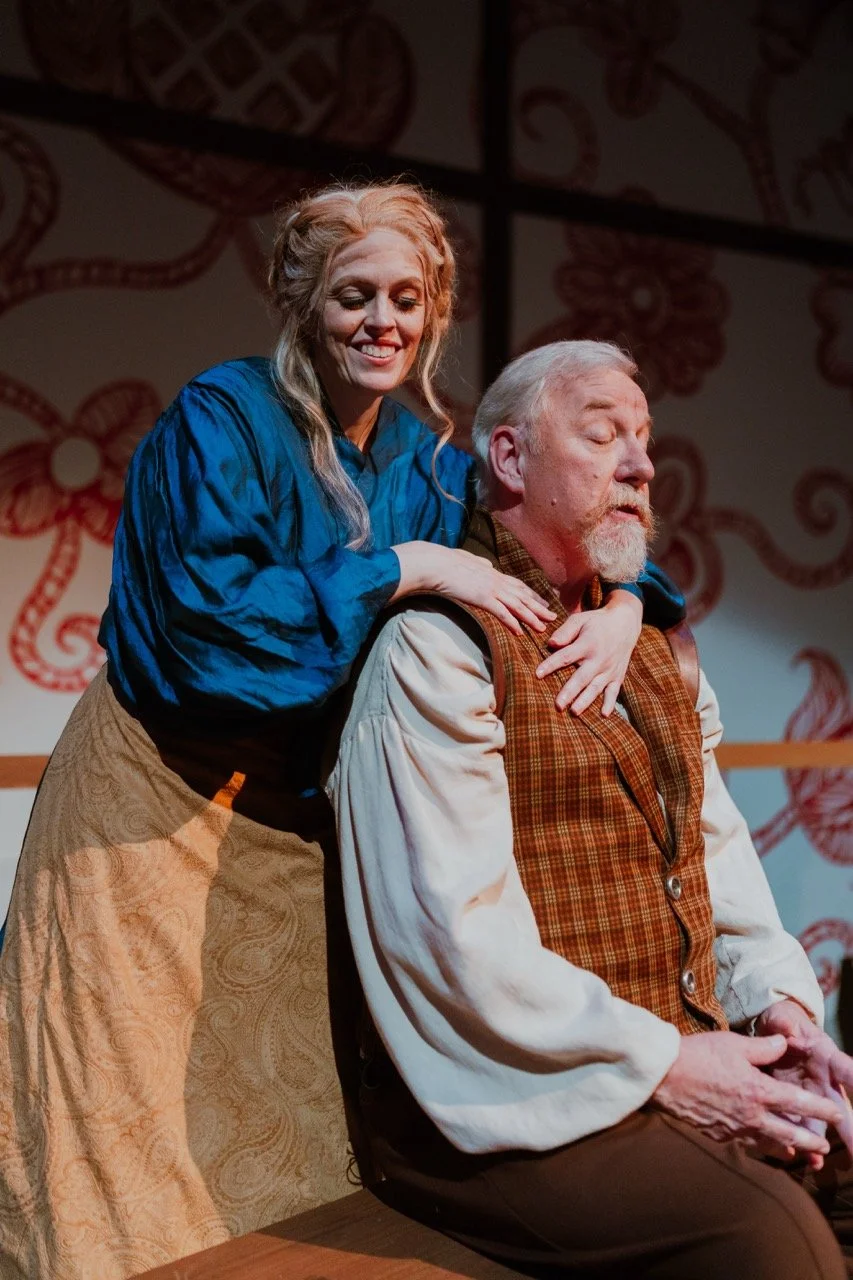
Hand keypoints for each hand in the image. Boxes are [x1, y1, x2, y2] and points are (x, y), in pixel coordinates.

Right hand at [391, 542, 555, 635]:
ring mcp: (490, 589)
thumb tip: (486, 564)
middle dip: (539, 607)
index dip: (532, 595)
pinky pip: (502, 613)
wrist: (435, 564)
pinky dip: (513, 623)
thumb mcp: (467, 560)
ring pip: (517, 605)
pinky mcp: (482, 598)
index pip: (518, 585)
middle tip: (553, 616)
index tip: (542, 602)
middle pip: (523, 596)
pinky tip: (520, 632)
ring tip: (543, 627)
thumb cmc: (446, 562)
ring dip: (531, 617)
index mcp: (492, 573)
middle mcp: (496, 580)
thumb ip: (479, 563)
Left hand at [535, 589, 642, 713]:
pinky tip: (603, 715)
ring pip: (596, 688)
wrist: (625, 624)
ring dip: (586, 701)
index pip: (566, 656)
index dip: (551, 665)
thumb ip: (565, 631)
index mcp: (587, 644)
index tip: (537, 674)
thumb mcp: (580, 620)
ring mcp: (609, 669)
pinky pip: (614, 691)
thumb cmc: (597, 622)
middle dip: (569, 692)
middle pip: (581, 678)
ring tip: (574, 712)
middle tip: (558, 705)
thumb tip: (550, 644)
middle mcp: (599, 659)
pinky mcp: (618, 676)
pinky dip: (610, 703)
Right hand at [650, 1031, 841, 1159]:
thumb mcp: (734, 1044)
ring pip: (769, 1144)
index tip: (836, 1113)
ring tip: (799, 1152)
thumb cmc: (699, 1054)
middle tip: (824, 1144)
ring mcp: (735, 1129)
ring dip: (787, 1148)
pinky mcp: (719, 1135)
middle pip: (790, 1134)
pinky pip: (746, 1143)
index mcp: (759, 1091)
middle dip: (810, 1140)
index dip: (821, 1109)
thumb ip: (764, 1047)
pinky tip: (761, 1143)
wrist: (664, 1076)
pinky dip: (759, 1145)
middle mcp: (751, 1115)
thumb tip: (785, 1044)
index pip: (799, 1103)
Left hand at [756, 1000, 852, 1167]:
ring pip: (825, 1124)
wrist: (773, 1035)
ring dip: (825, 1144)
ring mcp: (814, 1096)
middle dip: (851, 1129)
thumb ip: (784, 1022)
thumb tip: (787, 1028)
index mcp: (827, 1057)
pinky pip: (804, 1127)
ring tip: (822, 1163)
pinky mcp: (797, 1106)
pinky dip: (807, 1146)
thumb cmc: (784, 1025)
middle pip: (843, 1107)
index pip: (848, 1070)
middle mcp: (827, 1081)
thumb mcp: (782, 1018)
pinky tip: (810, 1162)